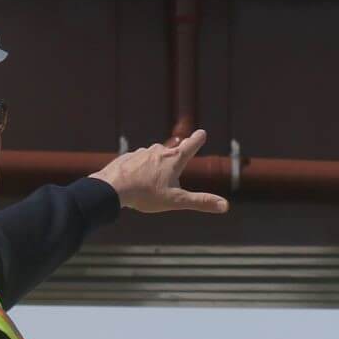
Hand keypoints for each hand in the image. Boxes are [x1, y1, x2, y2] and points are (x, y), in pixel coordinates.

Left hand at [90, 128, 226, 214]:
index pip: (190, 146)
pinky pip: (137, 162)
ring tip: (153, 179)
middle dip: (175, 155)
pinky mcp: (127, 158)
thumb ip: (200, 202)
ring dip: (156, 164)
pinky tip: (135, 180)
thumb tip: (225, 206)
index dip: (197, 140)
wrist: (113, 188)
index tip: (201, 132)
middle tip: (178, 157)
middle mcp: (158, 152)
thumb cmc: (146, 194)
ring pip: (153, 156)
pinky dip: (139, 169)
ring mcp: (141, 153)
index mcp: (173, 160)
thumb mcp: (176, 201)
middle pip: (171, 151)